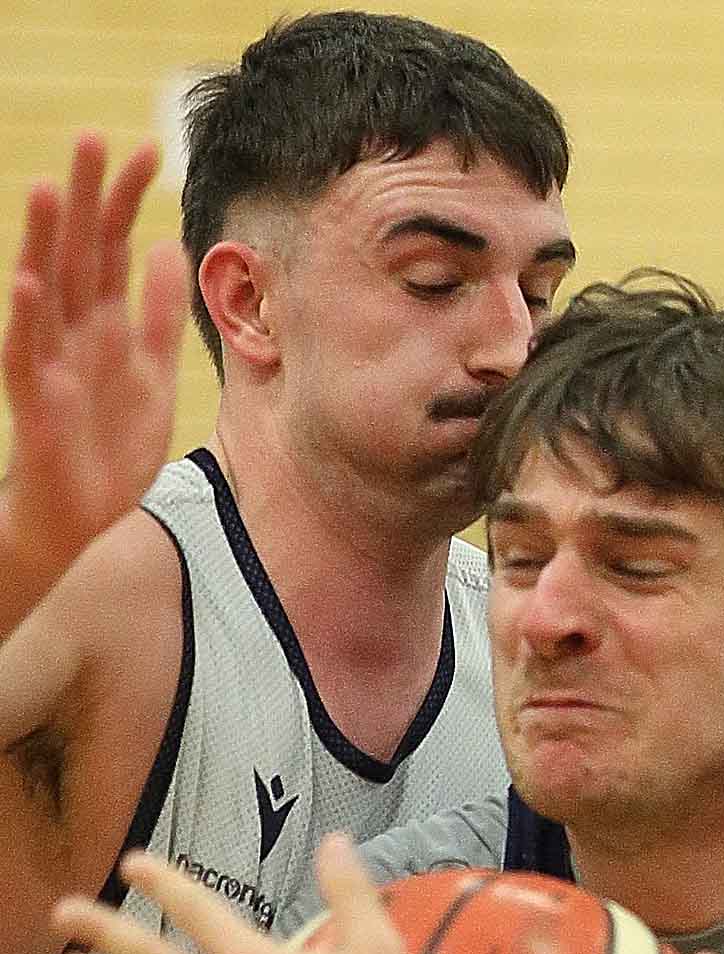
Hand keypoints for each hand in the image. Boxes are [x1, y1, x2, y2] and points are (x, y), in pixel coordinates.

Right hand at [1, 132, 186, 579]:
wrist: (84, 515)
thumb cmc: (110, 446)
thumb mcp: (150, 375)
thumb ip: (156, 316)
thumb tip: (165, 249)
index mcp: (106, 324)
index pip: (116, 247)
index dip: (129, 201)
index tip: (150, 148)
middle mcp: (74, 332)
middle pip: (80, 254)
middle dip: (87, 199)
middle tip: (94, 137)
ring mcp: (50, 362)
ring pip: (46, 290)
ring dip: (46, 242)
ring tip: (51, 189)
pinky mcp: (35, 401)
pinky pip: (26, 354)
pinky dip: (28, 318)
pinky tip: (31, 282)